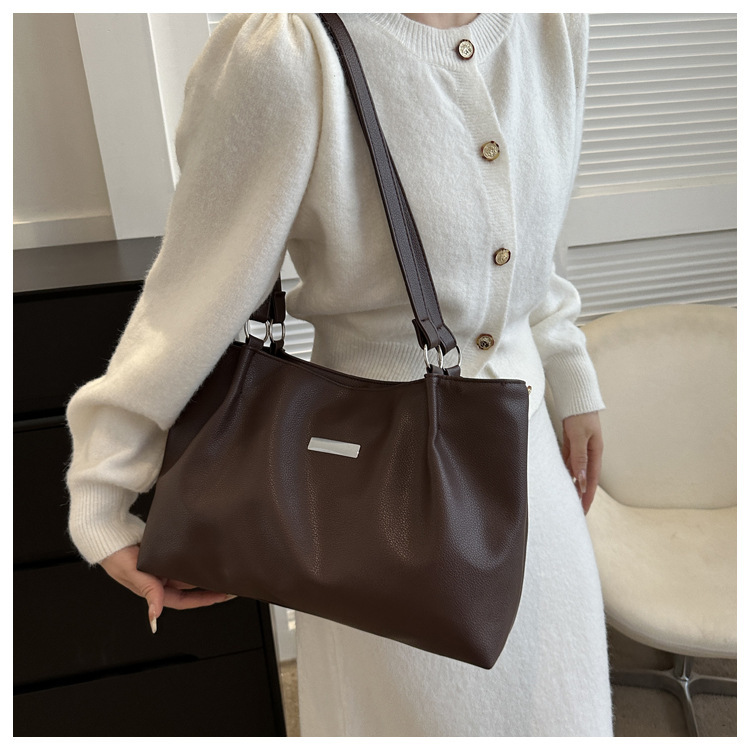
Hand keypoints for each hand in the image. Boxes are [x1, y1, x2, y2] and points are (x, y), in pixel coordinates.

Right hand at [99, 545, 232, 632]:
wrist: (108, 533)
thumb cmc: (115, 557)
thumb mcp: (134, 574)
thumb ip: (148, 592)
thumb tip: (155, 617)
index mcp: (155, 589)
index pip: (185, 600)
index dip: (205, 599)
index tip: (224, 596)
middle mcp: (161, 579)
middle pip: (190, 585)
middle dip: (209, 585)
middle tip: (231, 580)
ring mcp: (162, 566)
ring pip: (188, 570)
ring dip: (203, 569)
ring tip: (223, 565)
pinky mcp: (163, 552)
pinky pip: (182, 556)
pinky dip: (194, 555)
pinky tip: (207, 550)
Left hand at [561, 411, 602, 514]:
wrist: (577, 396)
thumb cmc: (580, 414)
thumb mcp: (579, 437)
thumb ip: (579, 457)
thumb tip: (582, 480)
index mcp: (595, 452)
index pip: (591, 480)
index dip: (588, 496)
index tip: (583, 510)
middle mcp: (589, 452)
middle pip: (585, 478)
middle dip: (581, 494)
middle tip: (575, 510)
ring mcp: (581, 448)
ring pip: (576, 470)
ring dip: (573, 484)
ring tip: (567, 498)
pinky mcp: (572, 442)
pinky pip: (569, 461)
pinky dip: (566, 470)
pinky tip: (561, 478)